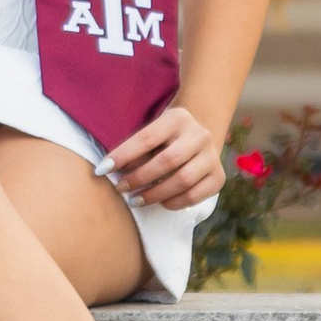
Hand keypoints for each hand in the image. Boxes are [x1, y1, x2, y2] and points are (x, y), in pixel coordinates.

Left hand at [103, 98, 225, 211]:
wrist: (196, 139)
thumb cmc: (163, 139)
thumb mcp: (151, 135)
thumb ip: (135, 150)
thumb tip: (110, 171)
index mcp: (178, 118)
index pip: (147, 137)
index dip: (123, 154)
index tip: (103, 170)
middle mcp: (199, 134)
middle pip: (167, 161)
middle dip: (139, 178)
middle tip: (121, 188)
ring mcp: (212, 156)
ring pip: (182, 180)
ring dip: (154, 194)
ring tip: (135, 200)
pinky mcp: (218, 177)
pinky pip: (194, 196)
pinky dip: (174, 203)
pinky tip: (160, 202)